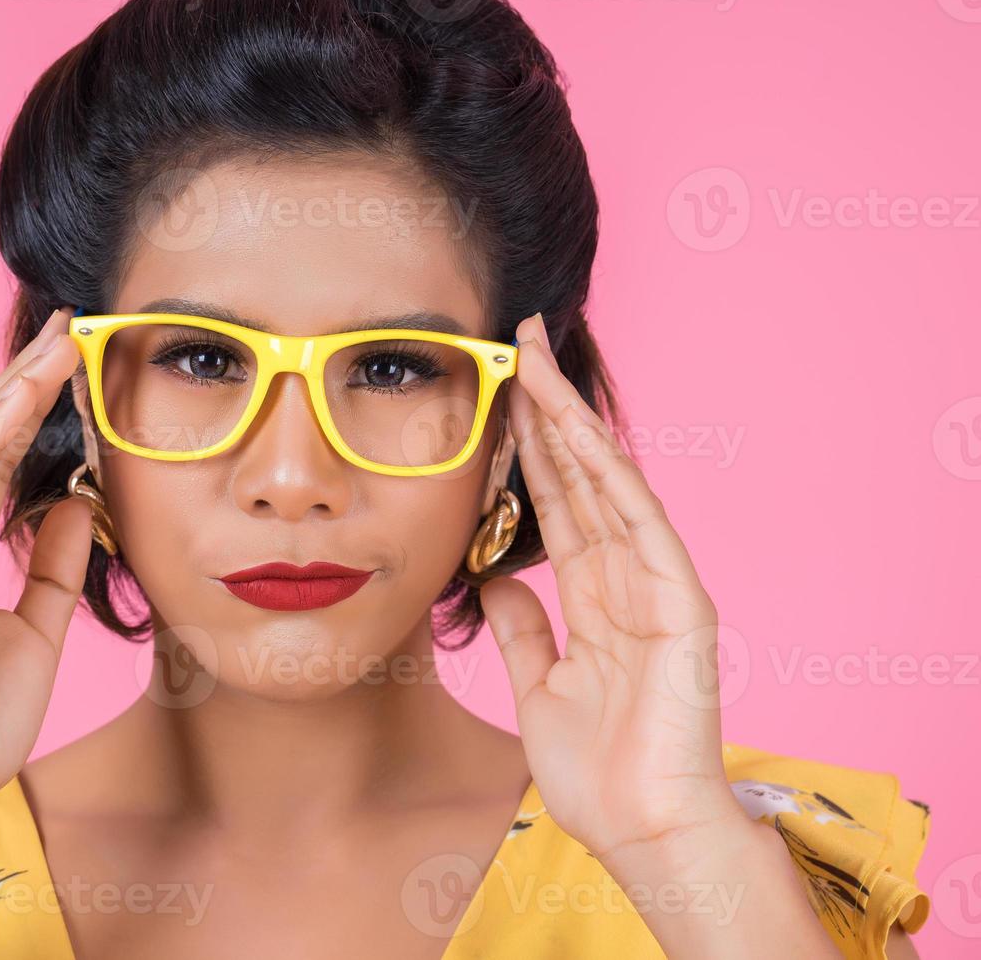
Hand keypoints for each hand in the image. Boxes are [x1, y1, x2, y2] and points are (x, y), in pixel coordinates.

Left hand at [482, 312, 746, 862]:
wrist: (641, 831)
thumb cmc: (597, 771)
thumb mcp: (539, 687)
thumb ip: (523, 631)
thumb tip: (495, 580)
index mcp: (597, 598)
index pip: (558, 504)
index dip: (528, 449)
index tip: (498, 393)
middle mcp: (628, 580)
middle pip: (581, 478)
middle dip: (547, 411)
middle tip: (519, 344)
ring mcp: (658, 586)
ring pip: (609, 486)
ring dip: (573, 422)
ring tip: (538, 361)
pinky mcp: (680, 604)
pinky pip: (642, 526)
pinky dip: (612, 476)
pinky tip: (582, 430)